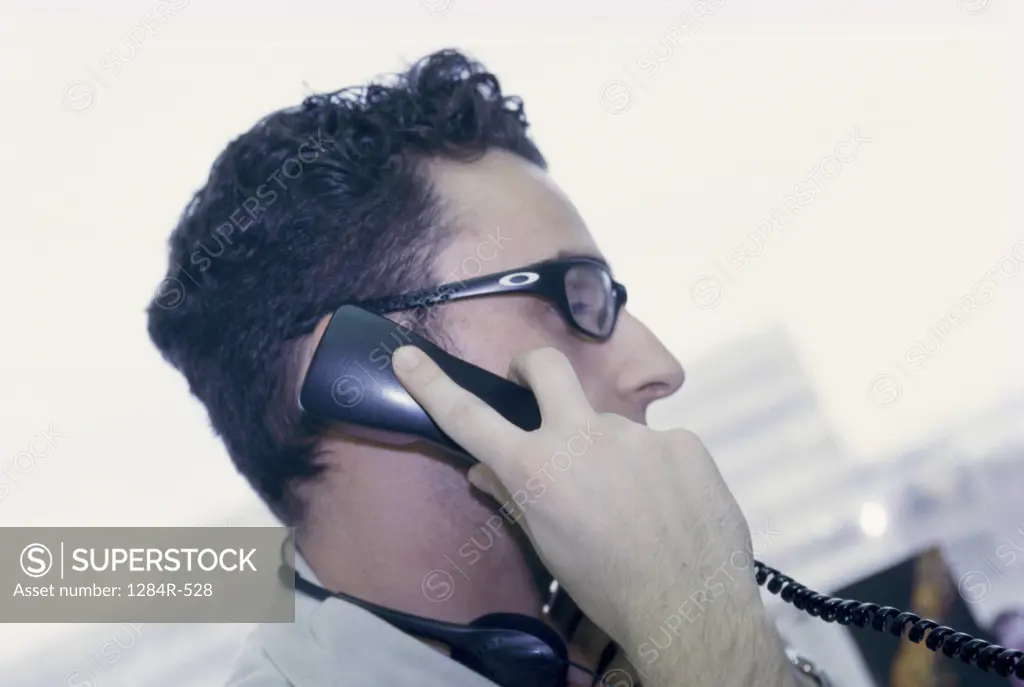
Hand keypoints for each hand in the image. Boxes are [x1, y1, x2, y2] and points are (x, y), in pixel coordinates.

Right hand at [393, 345, 793, 685]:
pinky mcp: (683, 441)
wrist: (691, 608)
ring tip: (632, 504)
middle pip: (547, 367)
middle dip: (530, 366)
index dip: (433, 384)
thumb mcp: (548, 547)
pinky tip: (668, 507)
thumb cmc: (606, 587)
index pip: (470, 418)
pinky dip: (655, 471)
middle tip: (530, 382)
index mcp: (537, 468)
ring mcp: (637, 434)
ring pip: (611, 429)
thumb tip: (485, 468)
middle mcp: (583, 436)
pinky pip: (658, 448)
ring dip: (610, 454)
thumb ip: (515, 497)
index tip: (407, 356)